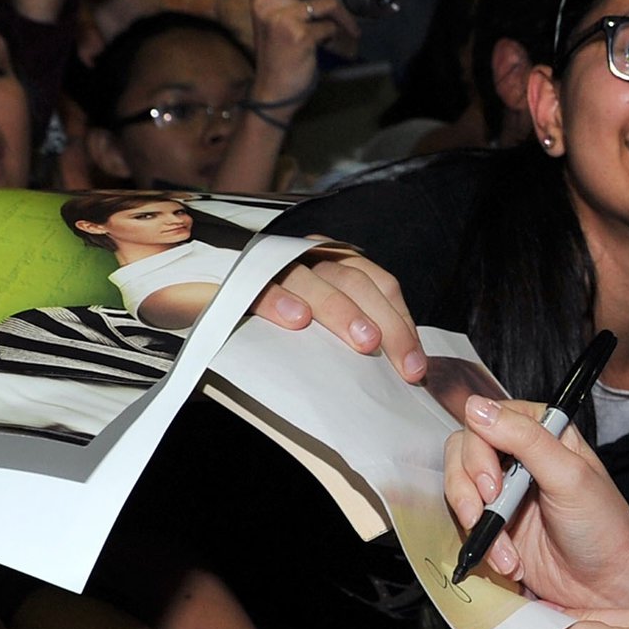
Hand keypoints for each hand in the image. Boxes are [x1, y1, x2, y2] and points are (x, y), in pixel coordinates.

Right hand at [250, 0, 361, 105]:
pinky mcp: (296, 34)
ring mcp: (279, 16)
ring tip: (350, 28)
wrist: (272, 90)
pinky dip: (336, 34)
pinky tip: (330, 44)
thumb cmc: (279, 53)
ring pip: (328, 0)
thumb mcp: (275, 16)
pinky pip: (330, 26)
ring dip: (345, 16)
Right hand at [255, 243, 428, 382]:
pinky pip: (262, 288)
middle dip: (387, 324)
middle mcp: (310, 258)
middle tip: (404, 365)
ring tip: (365, 342)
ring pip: (315, 281)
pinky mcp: (240, 282)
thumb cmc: (275, 321)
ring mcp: (276, 266)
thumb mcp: (321, 325)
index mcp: (335, 264)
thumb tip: (403, 370)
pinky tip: (298, 321)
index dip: (402, 322)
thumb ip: (354, 335)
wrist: (212, 301)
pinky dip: (281, 302)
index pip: (380, 285)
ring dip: (342, 310)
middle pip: (356, 283)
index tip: (416, 365)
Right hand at [443, 397, 628, 609]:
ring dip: (476, 522)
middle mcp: (519, 457)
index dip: (480, 451)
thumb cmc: (604, 527)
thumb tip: (479, 408)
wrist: (609, 586)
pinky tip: (508, 561)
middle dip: (467, 487)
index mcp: (542, 432)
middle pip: (463, 452)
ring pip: (459, 489)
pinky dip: (482, 546)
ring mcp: (504, 492)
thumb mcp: (570, 476)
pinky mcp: (496, 525)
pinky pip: (467, 525)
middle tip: (484, 512)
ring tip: (504, 548)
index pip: (487, 420)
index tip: (492, 485)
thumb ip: (525, 440)